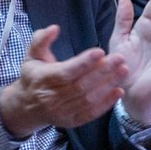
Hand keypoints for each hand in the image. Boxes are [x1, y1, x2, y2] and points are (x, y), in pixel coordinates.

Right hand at [0, 24, 129, 138]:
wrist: (27, 107)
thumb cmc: (33, 76)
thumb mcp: (31, 56)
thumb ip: (41, 40)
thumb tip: (54, 28)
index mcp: (43, 79)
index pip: (66, 71)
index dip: (83, 62)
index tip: (100, 51)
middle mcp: (52, 97)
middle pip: (81, 85)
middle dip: (103, 71)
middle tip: (120, 58)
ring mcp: (62, 111)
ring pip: (88, 99)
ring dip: (108, 85)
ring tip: (124, 71)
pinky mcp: (71, 121)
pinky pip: (91, 113)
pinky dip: (106, 103)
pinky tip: (119, 91)